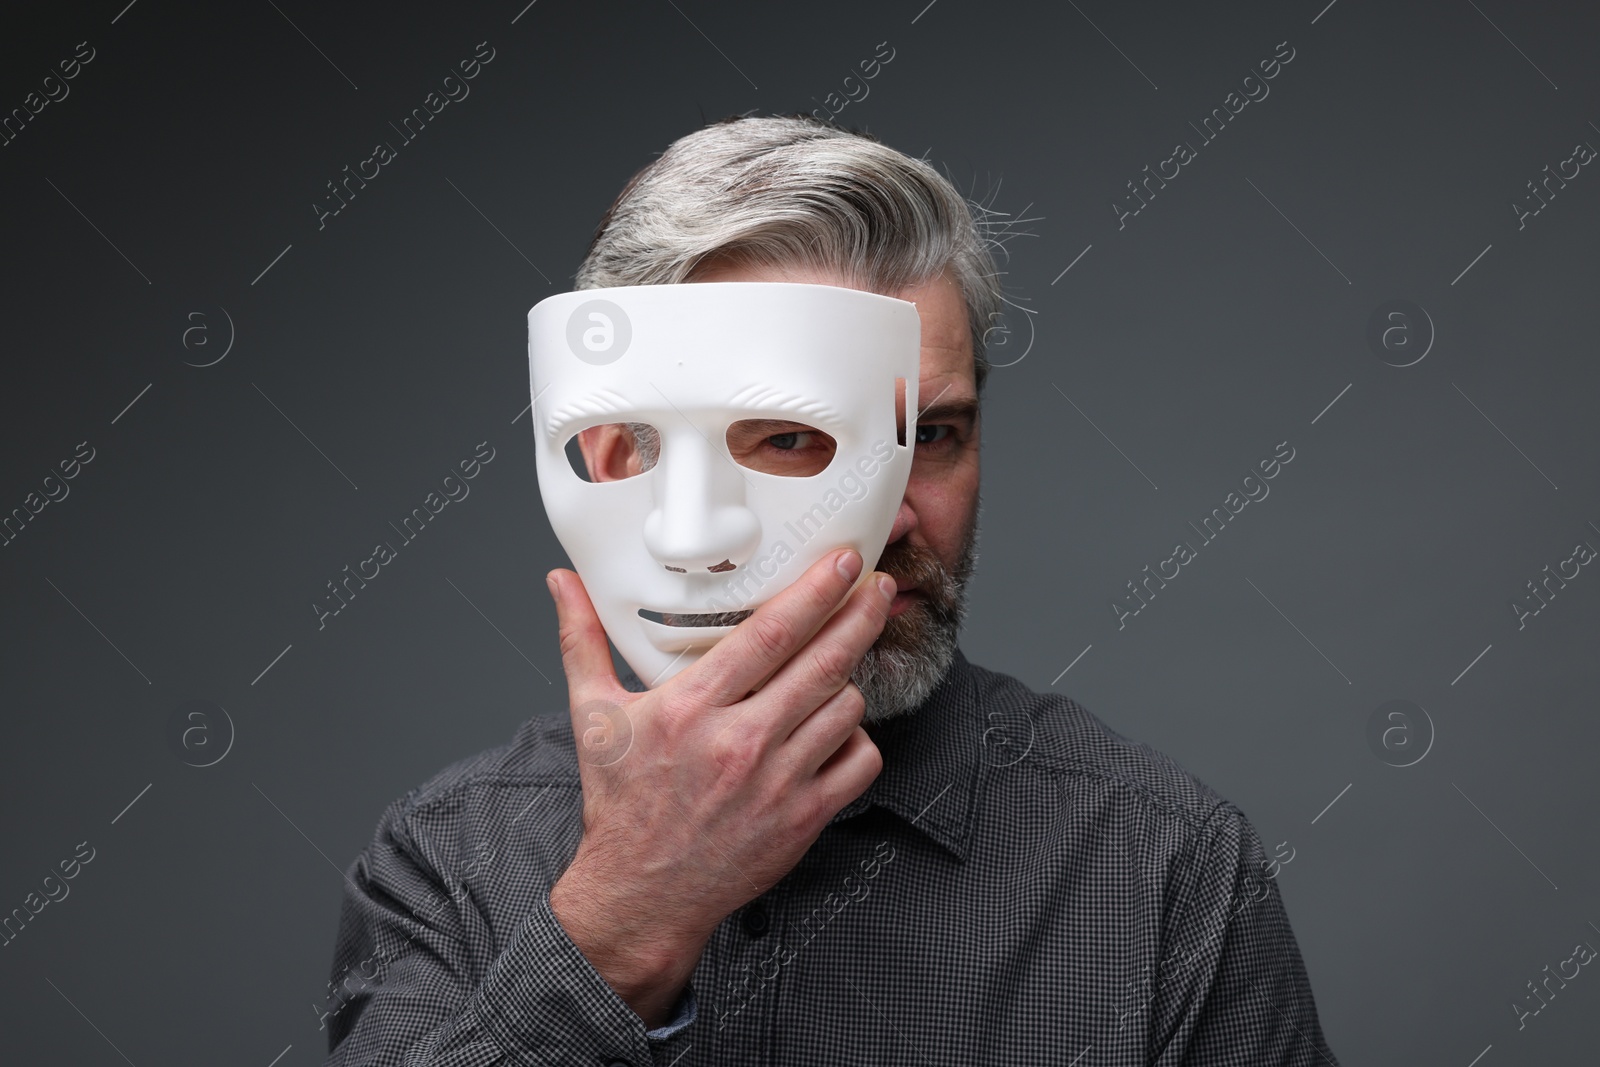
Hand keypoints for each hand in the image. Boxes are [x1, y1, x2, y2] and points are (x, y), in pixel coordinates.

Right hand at [545, 548, 892, 1026]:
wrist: (641, 895)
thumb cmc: (621, 804)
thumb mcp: (594, 716)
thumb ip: (582, 641)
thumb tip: (561, 583)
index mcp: (691, 708)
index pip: (770, 634)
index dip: (815, 591)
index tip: (842, 562)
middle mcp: (739, 742)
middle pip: (823, 662)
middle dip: (860, 615)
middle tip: (878, 587)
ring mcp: (777, 783)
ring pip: (846, 708)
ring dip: (850, 680)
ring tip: (840, 666)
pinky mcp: (803, 819)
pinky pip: (859, 763)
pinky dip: (857, 741)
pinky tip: (837, 729)